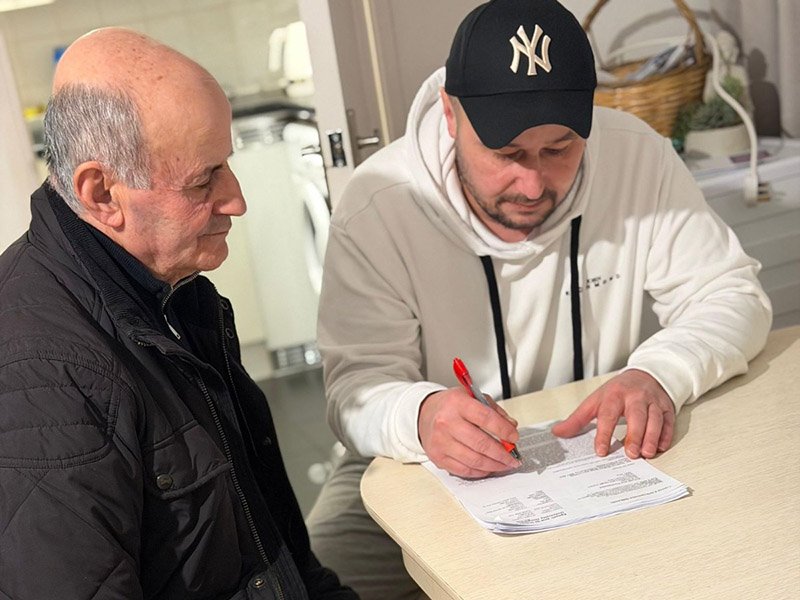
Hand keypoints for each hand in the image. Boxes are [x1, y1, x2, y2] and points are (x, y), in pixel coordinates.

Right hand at [418, 388, 520, 477]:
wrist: (424, 414)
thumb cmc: (451, 406)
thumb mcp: (472, 397)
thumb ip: (494, 410)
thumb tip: (511, 426)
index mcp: (457, 403)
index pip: (486, 418)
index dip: (504, 430)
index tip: (514, 437)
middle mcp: (446, 422)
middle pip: (481, 443)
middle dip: (502, 454)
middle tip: (513, 458)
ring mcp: (441, 441)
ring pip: (474, 460)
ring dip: (494, 465)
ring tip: (505, 464)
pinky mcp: (438, 457)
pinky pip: (464, 470)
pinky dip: (480, 471)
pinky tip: (489, 468)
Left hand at [551, 369, 675, 458]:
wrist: (645, 375)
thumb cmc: (617, 391)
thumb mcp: (595, 401)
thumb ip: (577, 419)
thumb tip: (557, 432)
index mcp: (614, 395)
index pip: (608, 414)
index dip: (604, 433)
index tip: (601, 451)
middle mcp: (635, 397)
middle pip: (636, 415)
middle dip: (634, 434)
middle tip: (630, 454)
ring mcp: (653, 401)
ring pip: (655, 418)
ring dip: (651, 437)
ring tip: (646, 454)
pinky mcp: (667, 407)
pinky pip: (668, 421)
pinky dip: (666, 435)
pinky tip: (661, 447)